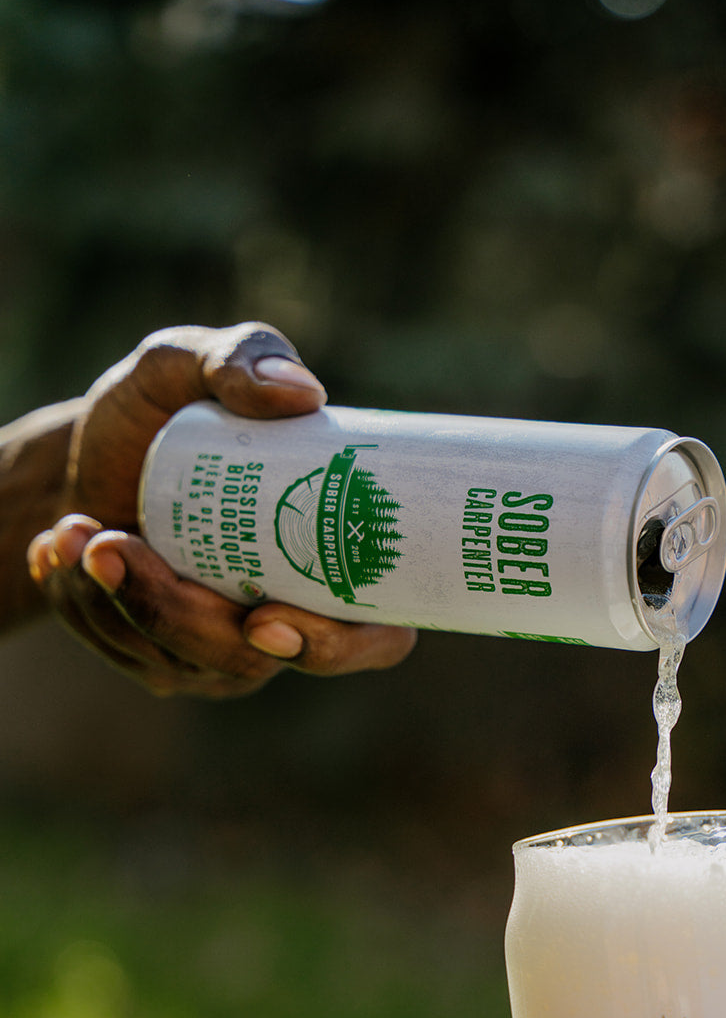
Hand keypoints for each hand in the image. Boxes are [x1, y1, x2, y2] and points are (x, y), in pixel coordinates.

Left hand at [26, 323, 415, 696]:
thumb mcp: (189, 363)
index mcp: (340, 565)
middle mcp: (292, 620)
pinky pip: (125, 650)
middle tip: (114, 545)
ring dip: (114, 596)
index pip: (375, 640)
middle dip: (174, 613)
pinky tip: (58, 547)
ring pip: (178, 659)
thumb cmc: (162, 410)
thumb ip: (242, 356)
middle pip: (252, 660)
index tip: (264, 617)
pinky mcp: (163, 660)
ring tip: (72, 526)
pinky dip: (82, 596)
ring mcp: (224, 651)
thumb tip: (303, 394)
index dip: (334, 647)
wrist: (89, 451)